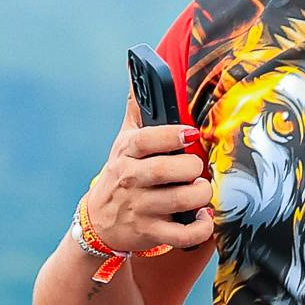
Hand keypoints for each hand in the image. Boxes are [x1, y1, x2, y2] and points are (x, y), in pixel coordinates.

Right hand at [81, 106, 216, 257]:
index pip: (147, 140)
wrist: (100, 222)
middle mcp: (131, 180)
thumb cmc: (121, 174)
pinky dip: (200, 228)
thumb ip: (136, 109)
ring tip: (202, 189)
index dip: (171, 135)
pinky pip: (182, 234)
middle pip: (166, 171)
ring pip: (179, 201)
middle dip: (191, 167)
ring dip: (200, 195)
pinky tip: (204, 218)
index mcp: (127, 153)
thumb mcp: (123, 142)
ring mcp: (141, 209)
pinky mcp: (151, 233)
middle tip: (198, 168)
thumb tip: (136, 70)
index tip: (190, 134)